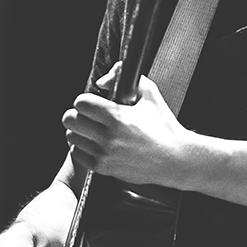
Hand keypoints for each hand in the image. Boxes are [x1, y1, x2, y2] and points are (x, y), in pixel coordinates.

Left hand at [63, 63, 188, 186]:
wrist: (176, 159)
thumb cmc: (164, 127)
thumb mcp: (150, 94)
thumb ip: (124, 77)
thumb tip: (101, 81)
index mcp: (117, 116)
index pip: (81, 102)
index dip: (85, 100)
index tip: (92, 102)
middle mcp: (108, 137)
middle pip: (70, 120)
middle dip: (77, 114)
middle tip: (87, 115)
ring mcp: (105, 154)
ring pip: (71, 137)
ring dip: (78, 131)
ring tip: (90, 129)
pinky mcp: (104, 169)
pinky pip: (78, 155)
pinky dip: (82, 147)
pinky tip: (93, 143)